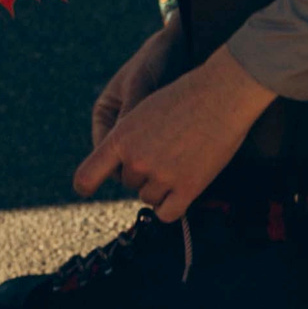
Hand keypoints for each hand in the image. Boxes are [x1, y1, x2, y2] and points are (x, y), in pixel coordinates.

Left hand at [72, 46, 276, 221]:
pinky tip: (179, 191)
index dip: (85, 185)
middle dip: (142, 172)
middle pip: (128, 183)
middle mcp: (136, 160)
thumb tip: (123, 166)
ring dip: (160, 187)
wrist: (221, 94)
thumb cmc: (184, 97)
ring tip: (179, 159)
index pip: (87, 176)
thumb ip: (128, 139)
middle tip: (165, 149)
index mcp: (120, 137)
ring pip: (148, 197)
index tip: (86, 189)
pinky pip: (167, 214)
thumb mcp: (143, 111)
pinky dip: (169, 207)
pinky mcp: (187, 188)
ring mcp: (162, 176)